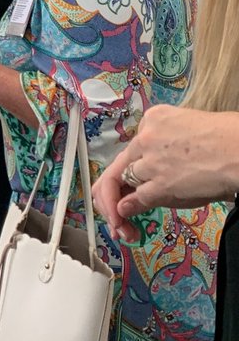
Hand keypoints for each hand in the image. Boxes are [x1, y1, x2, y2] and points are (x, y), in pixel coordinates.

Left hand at [92, 105, 238, 241]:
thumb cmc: (229, 139)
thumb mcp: (189, 130)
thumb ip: (166, 145)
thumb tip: (153, 169)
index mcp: (155, 118)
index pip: (135, 145)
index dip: (135, 166)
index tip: (138, 180)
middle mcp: (146, 137)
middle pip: (122, 164)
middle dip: (114, 188)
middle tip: (113, 207)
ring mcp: (150, 160)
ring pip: (126, 181)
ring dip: (121, 203)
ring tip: (122, 222)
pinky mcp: (160, 182)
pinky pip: (136, 198)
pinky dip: (127, 209)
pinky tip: (124, 219)